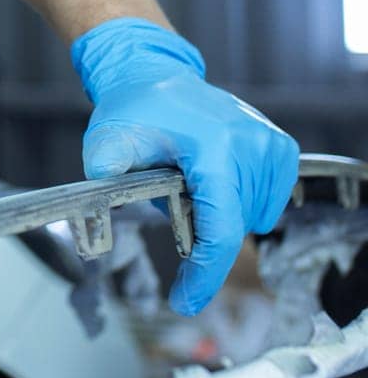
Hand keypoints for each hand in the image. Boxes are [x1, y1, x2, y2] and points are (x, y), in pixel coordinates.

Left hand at [72, 18, 298, 314]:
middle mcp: (253, 146)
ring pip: (252, 218)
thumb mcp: (107, 142)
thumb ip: (105, 173)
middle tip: (171, 200)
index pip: (220, 229)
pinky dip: (239, 201)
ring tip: (190, 180)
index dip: (204, 275)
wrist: (154, 75)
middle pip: (234, 227)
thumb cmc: (131, 110)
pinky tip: (213, 178)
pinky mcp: (281, 147)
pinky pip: (266, 200)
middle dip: (201, 232)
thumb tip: (96, 207)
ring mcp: (272, 145)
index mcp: (217, 150)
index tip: (184, 303)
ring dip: (221, 215)